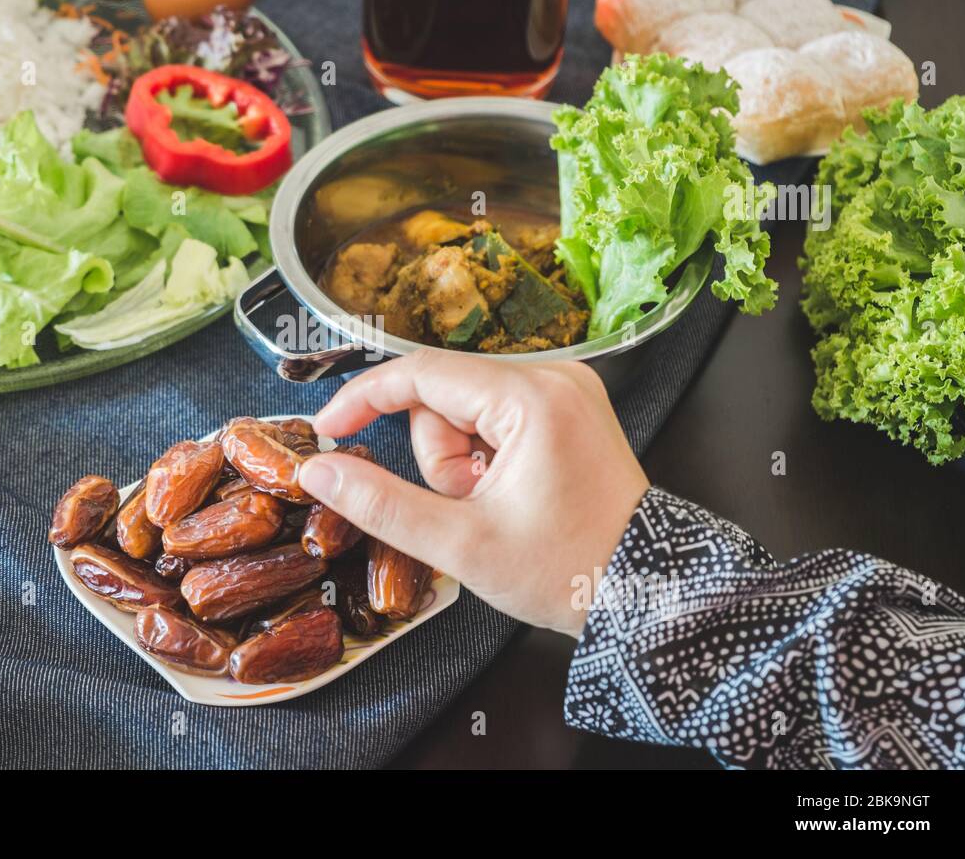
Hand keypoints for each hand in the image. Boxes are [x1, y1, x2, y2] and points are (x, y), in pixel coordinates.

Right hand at [297, 350, 648, 636]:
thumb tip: (319, 472)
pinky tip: (510, 493)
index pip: (421, 373)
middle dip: (440, 456)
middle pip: (445, 395)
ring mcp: (566, 390)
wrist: (645, 592)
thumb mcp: (462, 545)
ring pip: (467, 408)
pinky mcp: (569, 408)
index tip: (329, 428)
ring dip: (462, 461)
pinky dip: (486, 456)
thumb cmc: (569, 569)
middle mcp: (554, 378)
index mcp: (531, 398)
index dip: (365, 398)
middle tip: (469, 505)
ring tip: (495, 506)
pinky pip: (497, 416)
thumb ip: (380, 504)